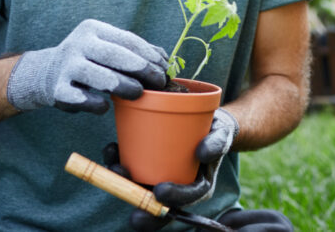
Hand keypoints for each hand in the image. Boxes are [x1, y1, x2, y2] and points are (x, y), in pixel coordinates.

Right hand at [6, 19, 166, 113]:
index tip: (165, 68)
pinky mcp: (58, 90)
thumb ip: (134, 51)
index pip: (127, 40)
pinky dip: (96, 104)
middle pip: (116, 56)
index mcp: (93, 29)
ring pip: (100, 77)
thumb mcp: (107, 47)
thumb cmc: (89, 59)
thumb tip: (166, 60)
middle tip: (160, 82)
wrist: (47, 72)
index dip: (149, 54)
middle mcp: (78, 44)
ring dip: (123, 86)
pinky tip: (105, 106)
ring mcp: (67, 67)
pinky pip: (81, 99)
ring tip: (139, 93)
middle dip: (142, 69)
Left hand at [104, 108, 239, 229]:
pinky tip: (111, 149)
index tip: (159, 193)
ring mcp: (162, 177)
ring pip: (142, 190)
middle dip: (145, 210)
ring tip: (115, 170)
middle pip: (161, 206)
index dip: (173, 200)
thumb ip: (217, 142)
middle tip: (133, 212)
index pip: (187, 199)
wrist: (205, 122)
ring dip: (124, 185)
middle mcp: (179, 186)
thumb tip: (202, 154)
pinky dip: (120, 161)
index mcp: (199, 185)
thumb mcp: (222, 133)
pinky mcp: (148, 165)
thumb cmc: (215, 130)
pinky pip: (133, 169)